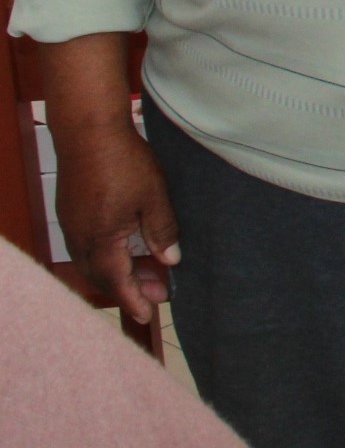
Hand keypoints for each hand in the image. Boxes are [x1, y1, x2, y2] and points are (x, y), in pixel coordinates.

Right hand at [53, 126, 179, 325]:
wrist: (88, 131)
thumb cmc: (123, 162)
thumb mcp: (153, 197)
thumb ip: (162, 231)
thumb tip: (171, 260)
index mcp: (102, 239)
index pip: (117, 282)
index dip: (134, 300)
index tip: (148, 316)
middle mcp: (81, 238)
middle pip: (103, 276)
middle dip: (131, 287)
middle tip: (160, 290)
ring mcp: (72, 226)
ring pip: (93, 262)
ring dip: (119, 271)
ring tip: (149, 269)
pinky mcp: (71, 212)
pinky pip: (87, 246)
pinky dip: (107, 255)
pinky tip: (127, 247)